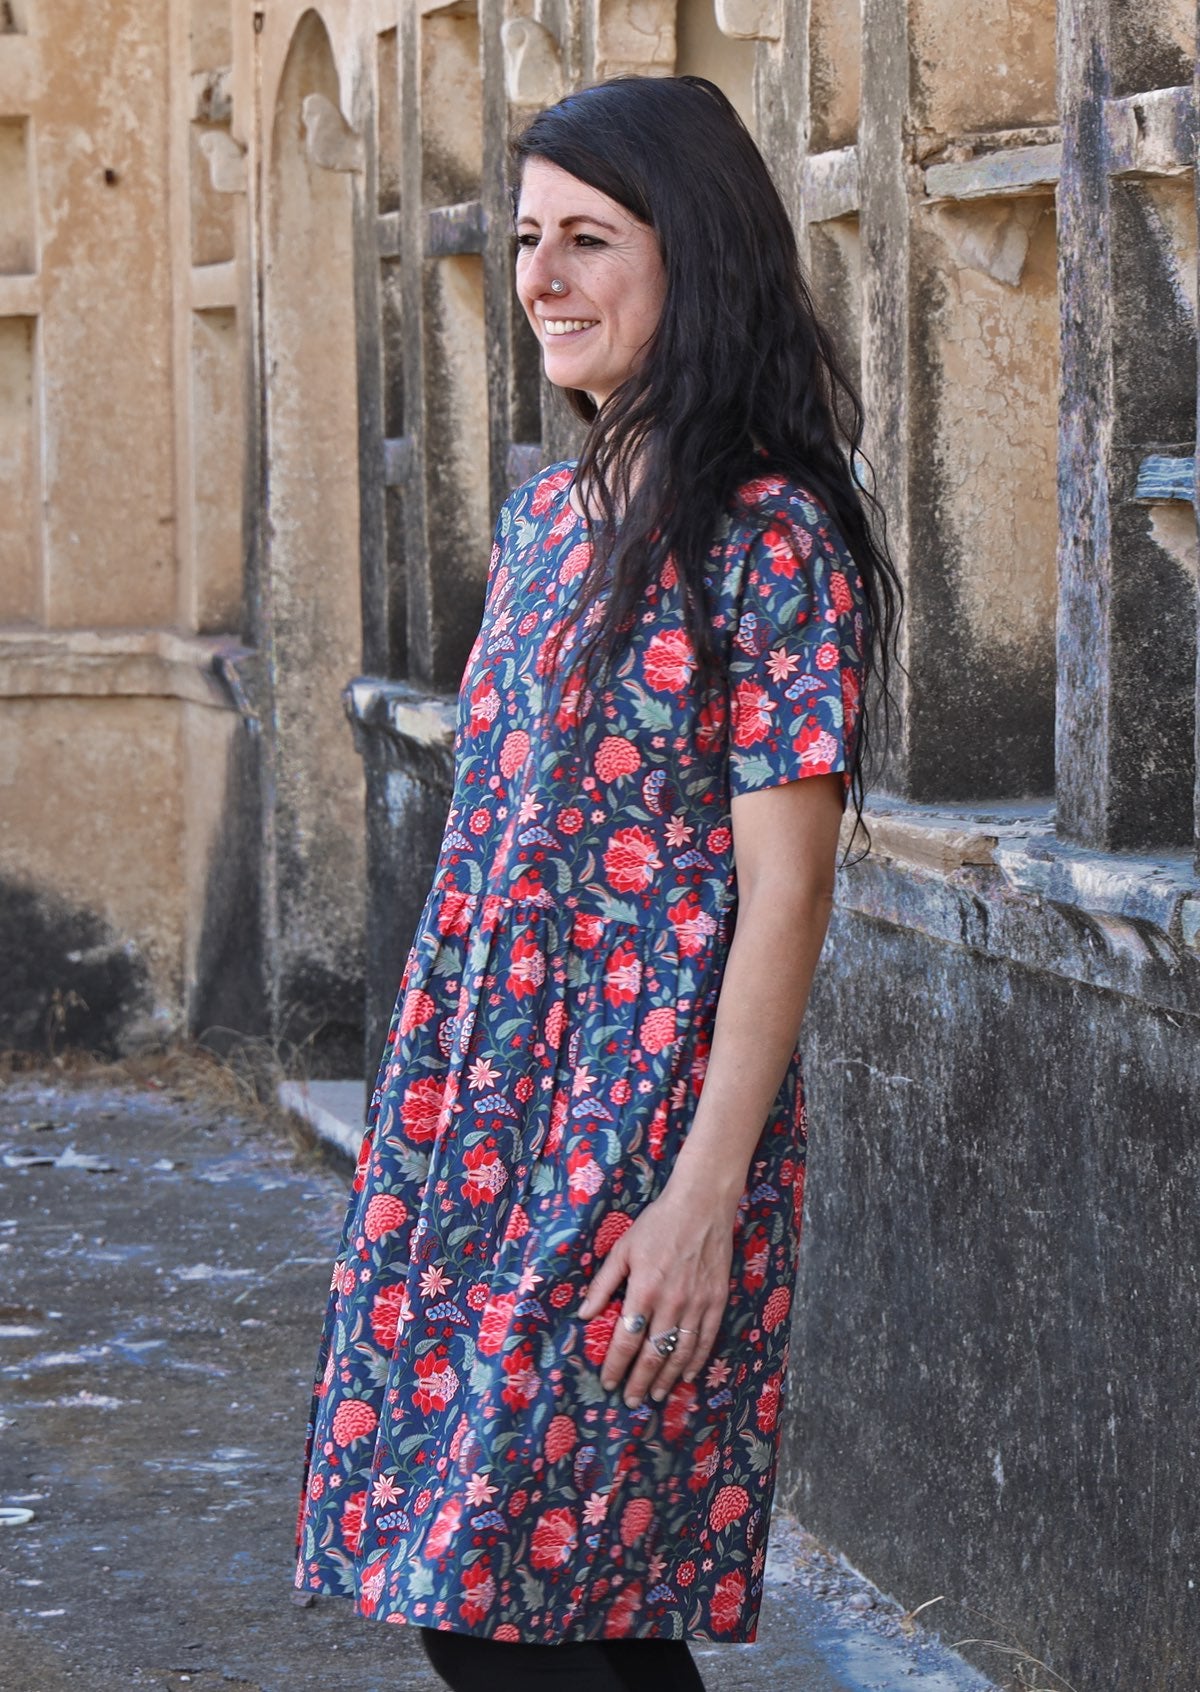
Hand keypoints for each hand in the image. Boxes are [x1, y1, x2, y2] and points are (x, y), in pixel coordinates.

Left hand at [576, 1185, 735, 1407]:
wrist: (701, 1206)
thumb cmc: (657, 1224)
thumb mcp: (623, 1249)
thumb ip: (603, 1284)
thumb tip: (584, 1315)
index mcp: (644, 1290)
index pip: (626, 1339)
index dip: (616, 1365)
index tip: (608, 1383)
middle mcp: (671, 1302)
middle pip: (653, 1353)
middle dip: (639, 1380)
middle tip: (631, 1401)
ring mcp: (697, 1303)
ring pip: (681, 1351)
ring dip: (667, 1377)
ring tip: (655, 1394)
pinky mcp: (717, 1300)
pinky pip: (707, 1338)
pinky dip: (697, 1360)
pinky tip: (688, 1375)